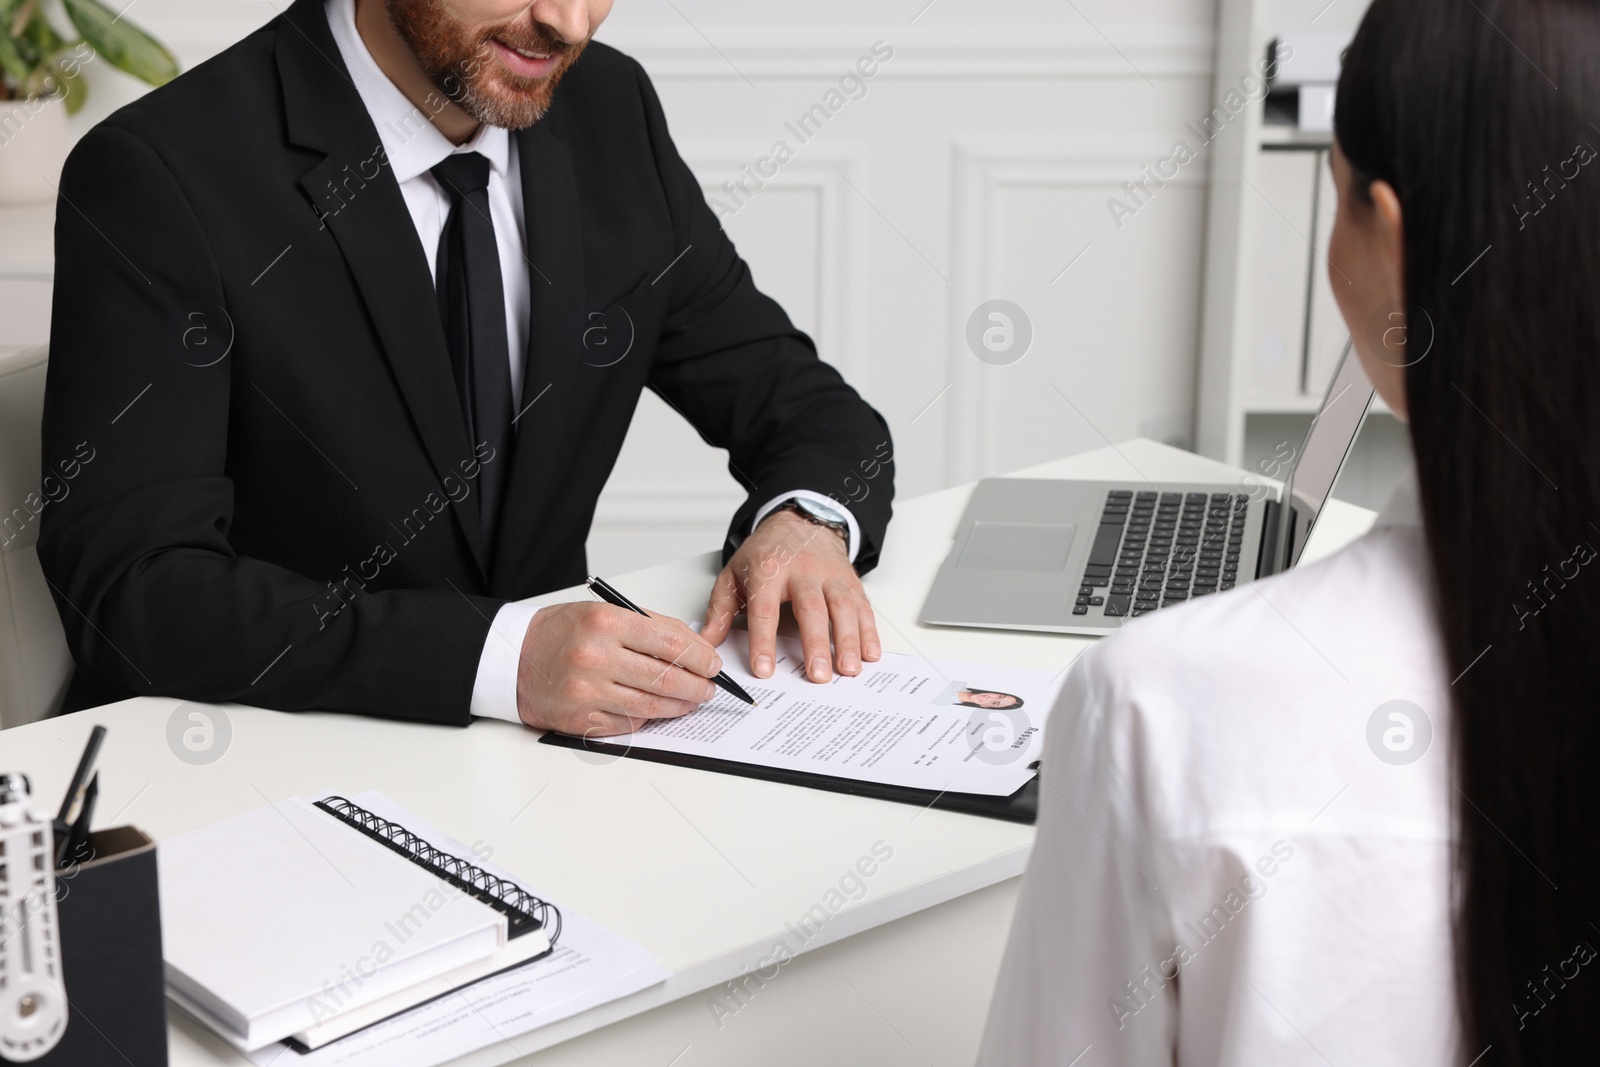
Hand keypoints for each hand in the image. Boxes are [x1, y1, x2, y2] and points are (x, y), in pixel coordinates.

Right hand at [515, 601, 722, 736]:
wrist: (512, 658)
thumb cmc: (559, 633)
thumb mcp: (605, 613)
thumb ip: (650, 627)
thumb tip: (695, 647)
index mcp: (606, 624)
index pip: (671, 644)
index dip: (700, 657)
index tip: (712, 664)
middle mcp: (596, 658)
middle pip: (666, 678)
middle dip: (697, 686)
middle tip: (708, 688)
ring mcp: (588, 692)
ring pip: (652, 706)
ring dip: (680, 706)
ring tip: (691, 701)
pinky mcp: (581, 719)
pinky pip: (628, 723)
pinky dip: (648, 717)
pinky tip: (656, 709)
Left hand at [702, 508, 881, 682]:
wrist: (800, 520)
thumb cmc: (767, 552)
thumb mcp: (734, 574)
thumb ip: (719, 609)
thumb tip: (706, 642)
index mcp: (768, 571)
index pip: (764, 610)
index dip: (763, 641)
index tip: (763, 669)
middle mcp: (803, 572)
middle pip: (811, 609)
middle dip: (815, 644)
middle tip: (817, 675)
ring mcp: (830, 576)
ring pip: (842, 608)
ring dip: (848, 640)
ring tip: (848, 669)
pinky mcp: (850, 582)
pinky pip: (862, 606)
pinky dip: (869, 631)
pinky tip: (870, 653)